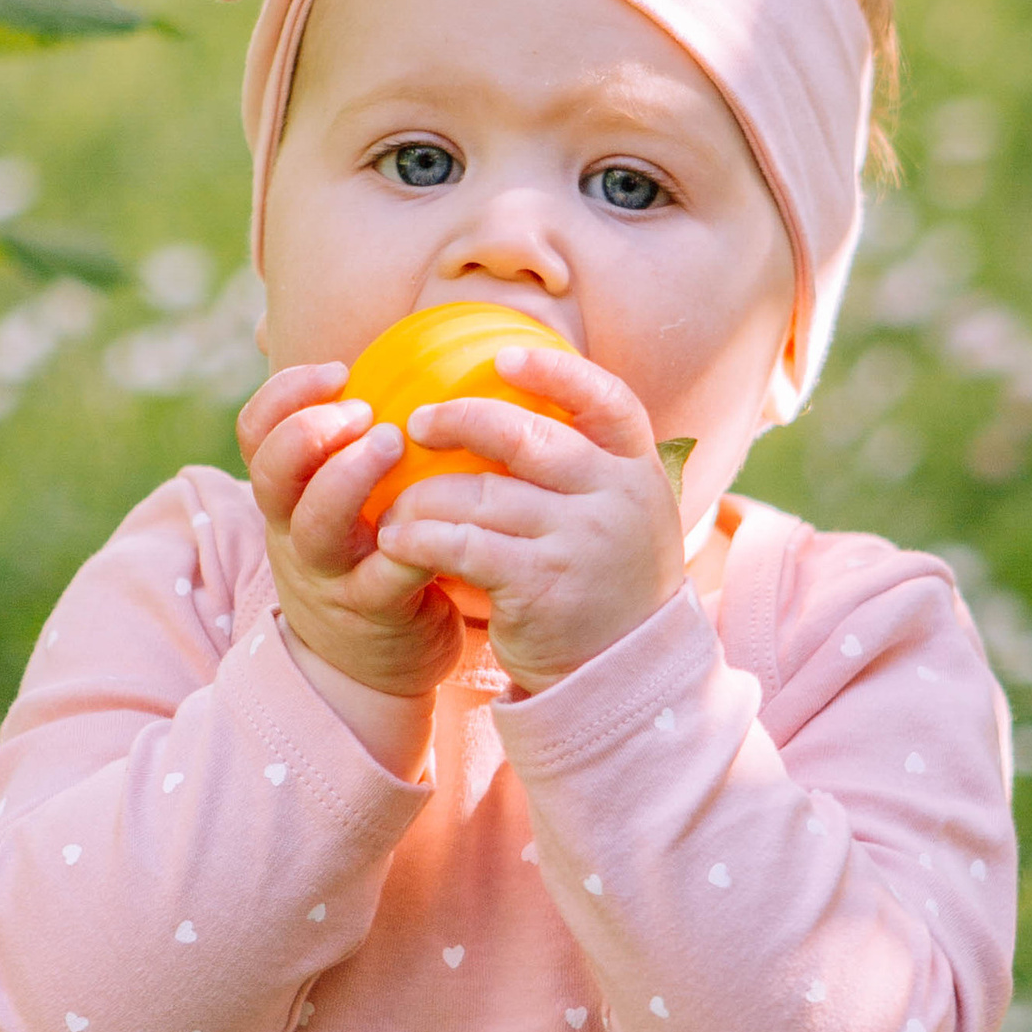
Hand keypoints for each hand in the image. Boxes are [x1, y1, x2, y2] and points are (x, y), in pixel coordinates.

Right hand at [237, 360, 464, 765]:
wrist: (370, 664)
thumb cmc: (368, 556)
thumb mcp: (340, 502)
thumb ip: (351, 442)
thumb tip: (400, 352)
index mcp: (287, 495)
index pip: (255, 434)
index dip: (284, 395)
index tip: (337, 369)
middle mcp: (295, 532)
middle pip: (272, 475)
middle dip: (308, 431)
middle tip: (361, 409)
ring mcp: (330, 574)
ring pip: (316, 525)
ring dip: (347, 477)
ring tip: (391, 442)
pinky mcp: (374, 611)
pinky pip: (385, 575)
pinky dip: (410, 543)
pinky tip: (439, 514)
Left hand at [373, 339, 684, 690]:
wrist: (622, 675)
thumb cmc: (603, 586)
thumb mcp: (621, 519)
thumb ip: (586, 471)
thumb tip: (517, 410)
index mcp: (638, 471)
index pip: (606, 400)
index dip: (555, 371)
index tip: (503, 355)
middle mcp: (614, 498)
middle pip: (527, 437)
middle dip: (463, 421)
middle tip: (418, 424)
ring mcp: (578, 540)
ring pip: (482, 494)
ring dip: (425, 495)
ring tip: (394, 505)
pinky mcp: (540, 584)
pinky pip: (464, 545)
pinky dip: (422, 538)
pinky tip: (396, 540)